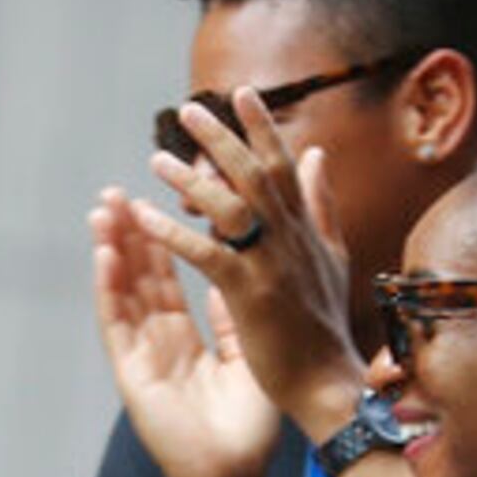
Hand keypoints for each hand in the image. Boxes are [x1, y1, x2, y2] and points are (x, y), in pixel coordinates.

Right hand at [92, 191, 280, 476]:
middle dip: (127, 235)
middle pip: (138, 278)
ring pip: (122, 292)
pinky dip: (109, 287)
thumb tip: (233, 274)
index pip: (167, 279)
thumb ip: (232, 316)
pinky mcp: (131, 372)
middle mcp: (159, 343)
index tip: (154, 203)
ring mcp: (141, 355)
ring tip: (102, 208)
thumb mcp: (245, 357)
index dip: (158, 242)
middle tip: (114, 191)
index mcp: (187, 339)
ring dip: (112, 250)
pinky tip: (105, 254)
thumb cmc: (247, 428)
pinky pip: (116, 322)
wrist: (233, 475)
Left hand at [140, 92, 367, 431]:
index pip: (283, 166)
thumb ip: (322, 203)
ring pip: (228, 209)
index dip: (261, 128)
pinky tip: (144, 216)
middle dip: (221, 139)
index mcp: (307, 229)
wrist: (329, 383)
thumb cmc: (325, 326)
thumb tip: (317, 153)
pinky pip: (205, 255)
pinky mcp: (249, 295)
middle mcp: (291, 239)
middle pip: (253, 175)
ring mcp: (270, 265)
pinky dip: (174, 233)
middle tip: (189, 111)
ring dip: (190, 182)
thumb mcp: (332, 256)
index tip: (241, 93)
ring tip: (156, 160)